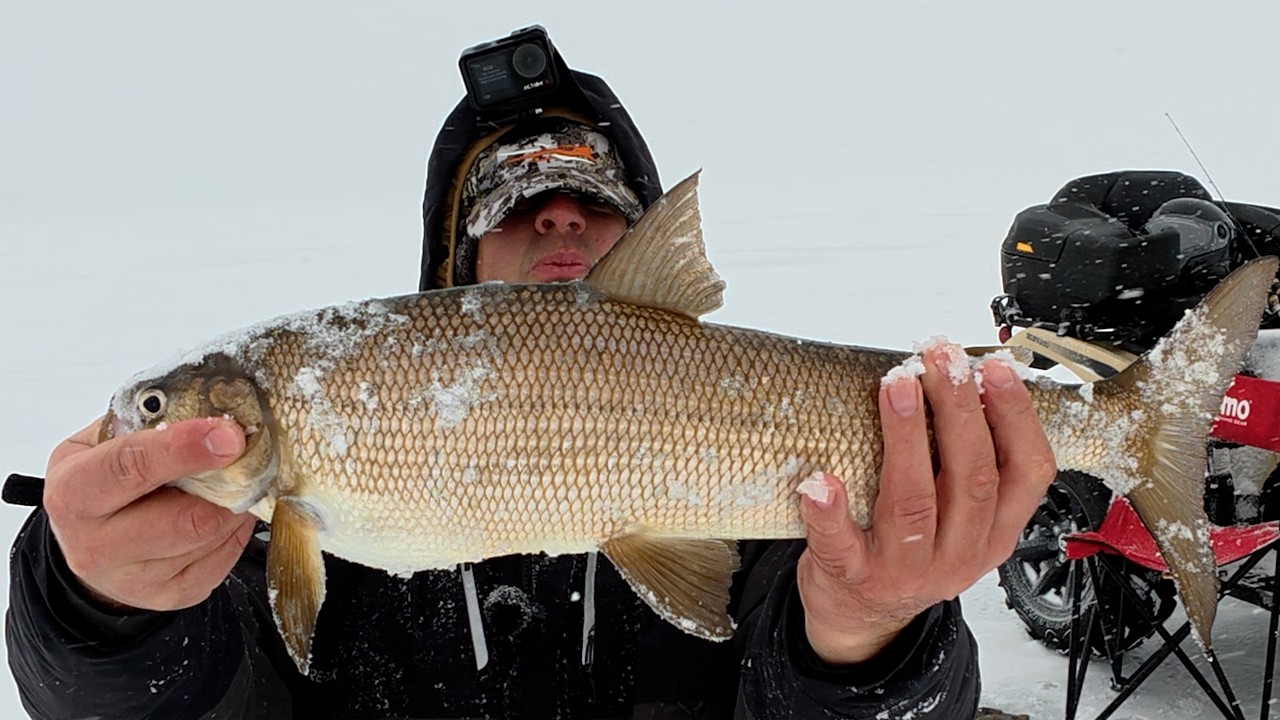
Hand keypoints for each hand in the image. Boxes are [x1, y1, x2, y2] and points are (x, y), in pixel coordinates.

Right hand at [42, 416, 256, 610]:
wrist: (92, 544)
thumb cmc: (103, 481)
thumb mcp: (103, 440)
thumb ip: (147, 421)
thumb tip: (210, 405)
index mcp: (75, 492)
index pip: (130, 467)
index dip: (183, 448)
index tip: (228, 434)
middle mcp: (96, 544)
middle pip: (185, 517)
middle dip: (226, 482)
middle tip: (245, 454)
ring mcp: (135, 579)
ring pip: (210, 536)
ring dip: (235, 503)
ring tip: (232, 480)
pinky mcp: (171, 595)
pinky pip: (224, 559)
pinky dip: (235, 528)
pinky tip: (224, 510)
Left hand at [795, 344, 1055, 664]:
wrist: (858, 611)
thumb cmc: (906, 545)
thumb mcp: (956, 513)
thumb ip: (962, 460)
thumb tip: (957, 376)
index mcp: (994, 532)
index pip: (1026, 472)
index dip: (1016, 417)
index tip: (993, 370)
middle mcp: (959, 553)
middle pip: (972, 477)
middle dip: (959, 409)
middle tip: (940, 359)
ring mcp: (906, 569)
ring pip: (914, 502)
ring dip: (907, 438)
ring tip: (896, 387)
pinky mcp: (853, 576)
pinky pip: (841, 544)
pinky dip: (830, 512)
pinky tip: (820, 481)